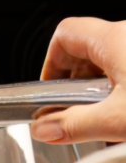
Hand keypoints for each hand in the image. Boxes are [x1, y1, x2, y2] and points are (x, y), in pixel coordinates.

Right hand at [30, 17, 125, 143]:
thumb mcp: (118, 120)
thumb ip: (75, 125)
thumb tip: (44, 128)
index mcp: (115, 38)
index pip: (65, 34)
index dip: (51, 63)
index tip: (49, 92)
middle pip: (87, 53)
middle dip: (76, 87)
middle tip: (75, 114)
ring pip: (111, 67)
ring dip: (102, 95)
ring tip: (107, 125)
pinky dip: (122, 99)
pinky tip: (124, 124)